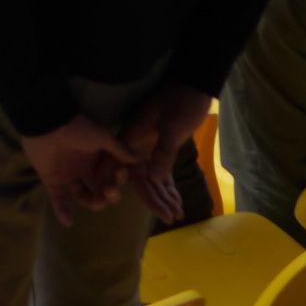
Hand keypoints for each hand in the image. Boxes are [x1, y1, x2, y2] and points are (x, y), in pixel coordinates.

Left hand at [18, 117, 131, 224]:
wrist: (47, 123)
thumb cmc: (76, 127)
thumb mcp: (102, 137)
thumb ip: (119, 150)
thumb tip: (139, 159)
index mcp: (97, 158)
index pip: (112, 175)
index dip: (118, 179)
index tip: (120, 175)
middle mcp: (84, 167)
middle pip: (100, 188)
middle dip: (109, 194)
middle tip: (109, 191)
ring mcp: (67, 173)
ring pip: (83, 196)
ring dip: (92, 203)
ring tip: (98, 202)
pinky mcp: (51, 178)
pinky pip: (57, 198)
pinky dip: (61, 211)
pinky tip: (68, 222)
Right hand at [113, 87, 208, 221]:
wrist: (192, 88)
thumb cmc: (180, 103)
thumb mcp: (172, 127)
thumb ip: (163, 152)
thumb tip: (155, 179)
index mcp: (132, 137)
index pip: (119, 165)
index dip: (115, 183)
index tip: (113, 201)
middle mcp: (137, 146)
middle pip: (139, 178)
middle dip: (153, 199)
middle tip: (168, 217)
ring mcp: (149, 149)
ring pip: (152, 179)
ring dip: (163, 197)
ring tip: (177, 215)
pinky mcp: (163, 150)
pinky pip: (163, 174)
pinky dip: (170, 188)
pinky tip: (178, 203)